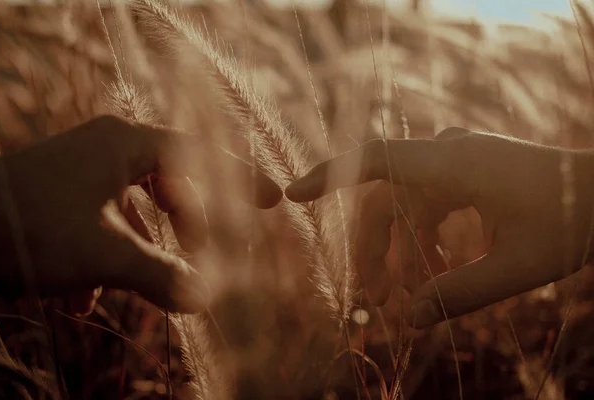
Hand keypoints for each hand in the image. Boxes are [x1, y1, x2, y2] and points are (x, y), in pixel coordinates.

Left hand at [0, 115, 281, 313]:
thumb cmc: (31, 228)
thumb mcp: (108, 254)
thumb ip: (163, 276)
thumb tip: (202, 301)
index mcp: (123, 144)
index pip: (198, 153)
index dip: (239, 176)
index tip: (271, 199)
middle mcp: (105, 151)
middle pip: (171, 184)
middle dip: (188, 228)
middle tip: (204, 259)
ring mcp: (81, 175)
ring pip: (135, 212)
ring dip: (145, 253)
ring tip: (146, 289)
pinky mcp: (61, 201)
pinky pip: (101, 226)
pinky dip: (105, 261)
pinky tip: (83, 301)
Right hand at [285, 128, 593, 327]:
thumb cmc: (572, 221)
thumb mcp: (515, 266)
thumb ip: (459, 293)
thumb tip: (412, 320)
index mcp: (453, 164)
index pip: (375, 160)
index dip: (329, 175)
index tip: (293, 194)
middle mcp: (449, 154)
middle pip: (388, 199)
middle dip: (376, 249)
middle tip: (372, 296)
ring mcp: (458, 160)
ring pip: (408, 204)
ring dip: (403, 248)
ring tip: (406, 294)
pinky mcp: (468, 170)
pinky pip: (431, 202)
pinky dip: (427, 236)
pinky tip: (436, 269)